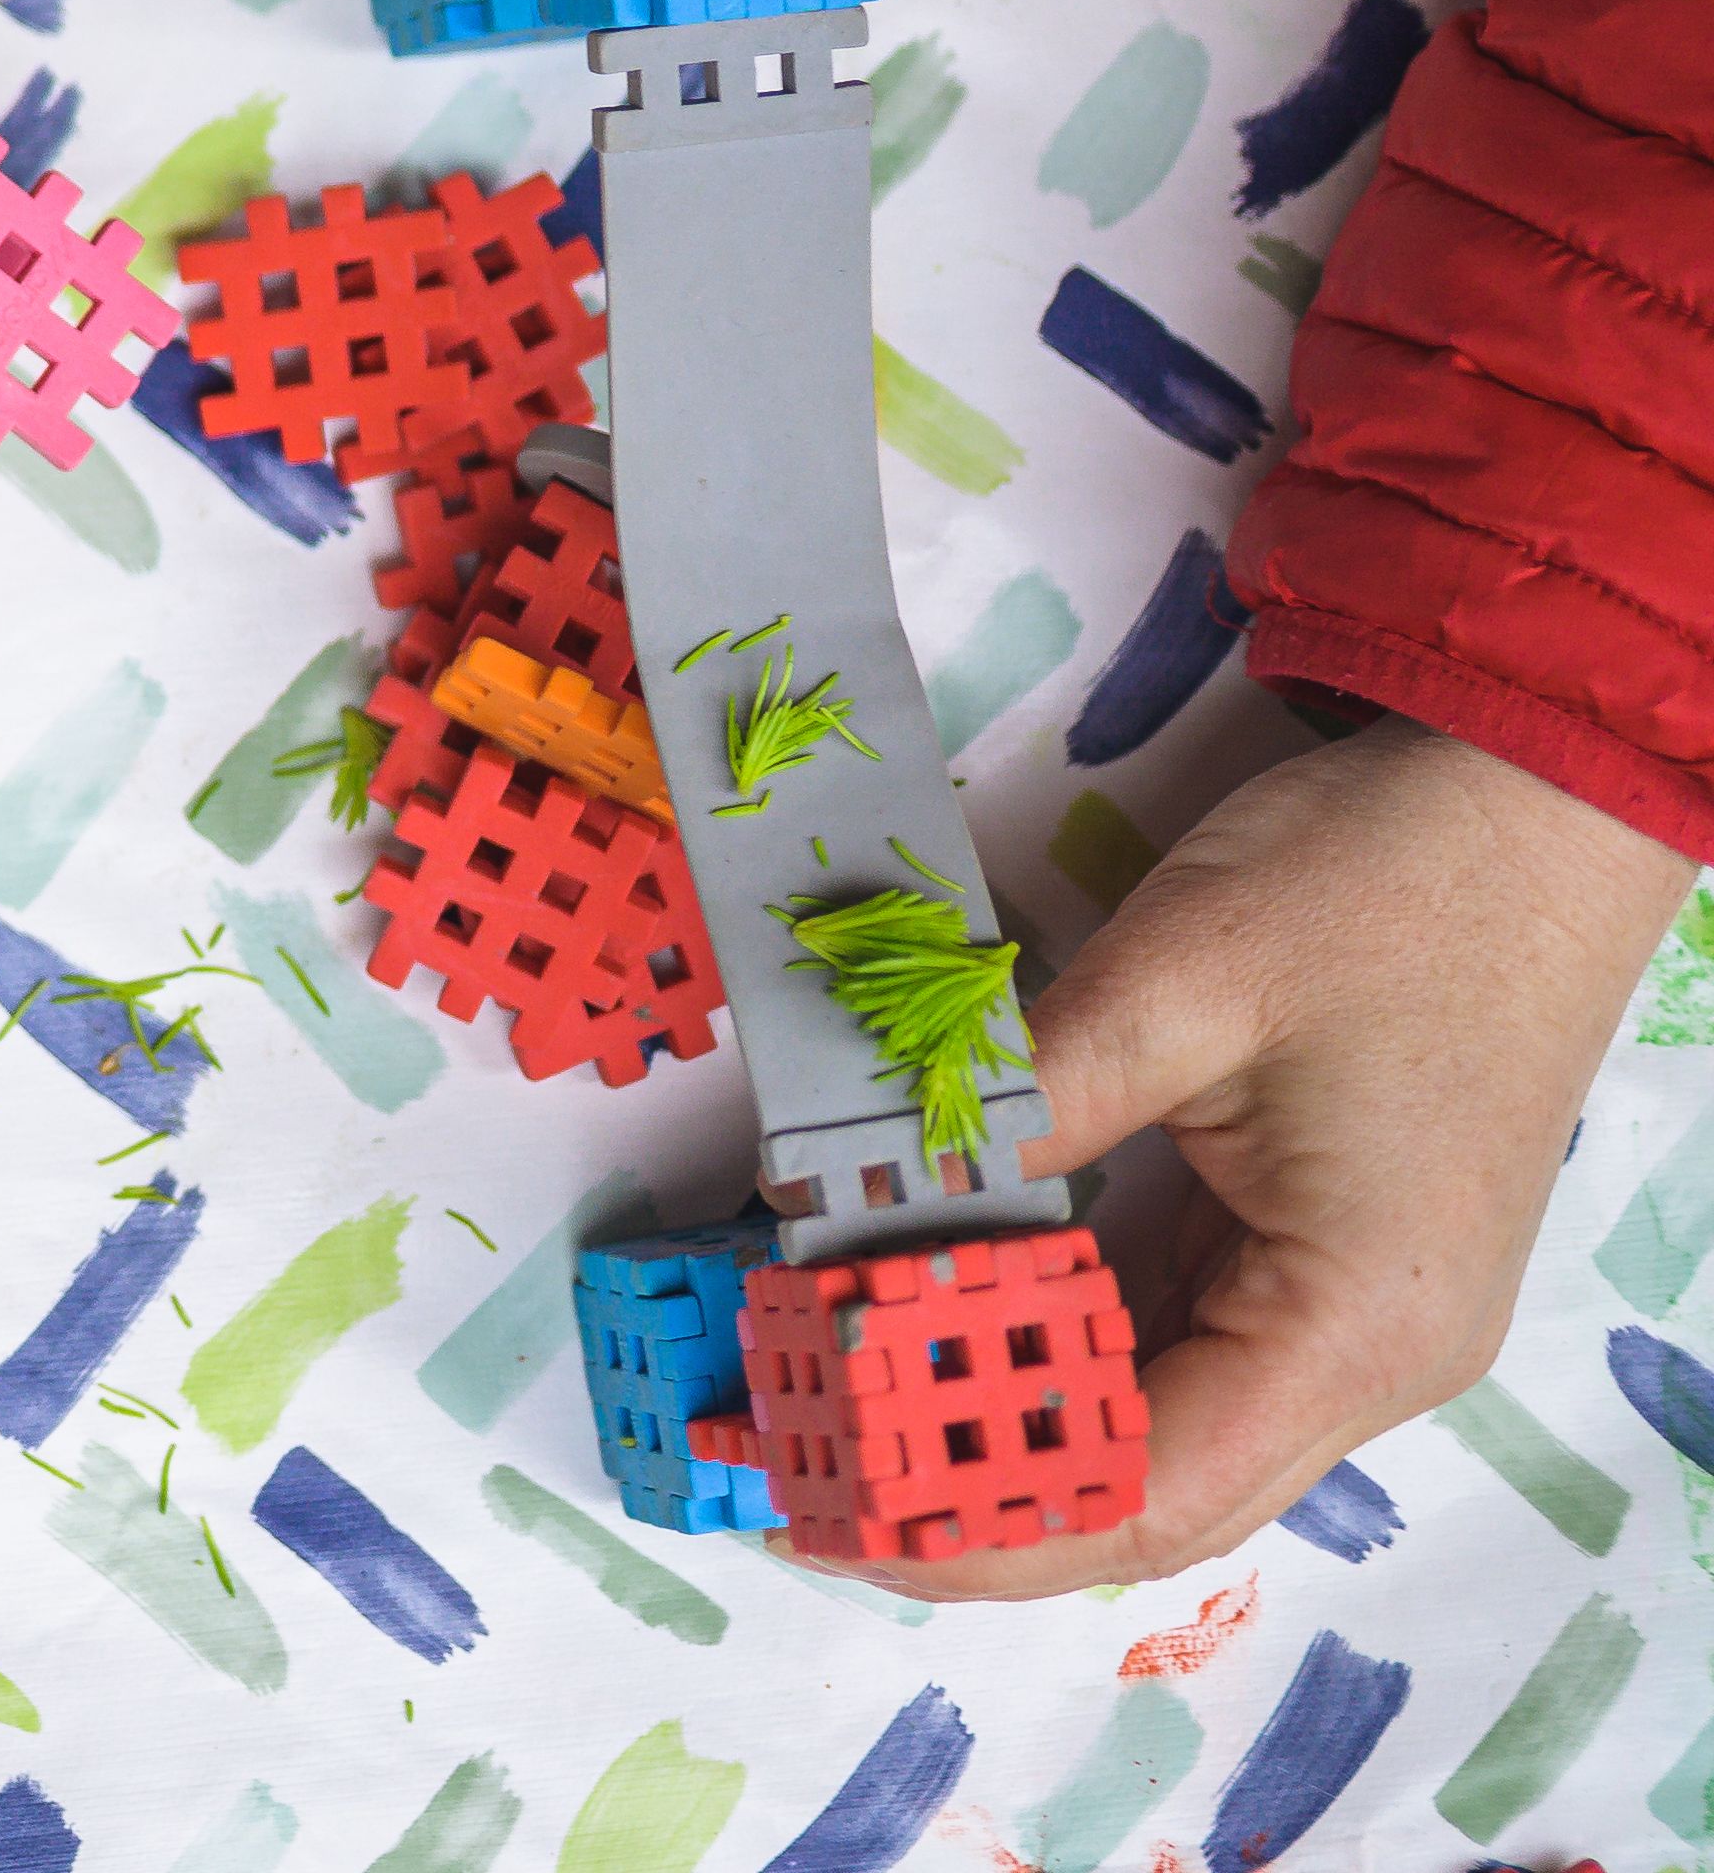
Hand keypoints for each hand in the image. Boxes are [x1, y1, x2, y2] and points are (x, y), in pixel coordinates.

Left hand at [875, 718, 1693, 1591]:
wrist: (1529, 809)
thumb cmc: (1386, 888)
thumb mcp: (1172, 989)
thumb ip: (1019, 1107)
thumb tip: (848, 1186)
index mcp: (1358, 1324)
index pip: (1151, 1492)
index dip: (983, 1528)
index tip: (830, 1513)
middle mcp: (1376, 1353)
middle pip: (1159, 1488)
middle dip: (980, 1500)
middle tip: (808, 1474)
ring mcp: (1357, 1308)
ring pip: (1164, 1421)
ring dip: (1014, 1420)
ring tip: (850, 1411)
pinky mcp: (1327, 1253)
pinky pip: (1181, 1337)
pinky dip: (1063, 1342)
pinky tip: (947, 1320)